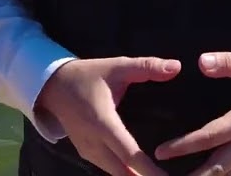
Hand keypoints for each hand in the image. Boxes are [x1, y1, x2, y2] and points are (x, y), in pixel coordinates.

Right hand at [35, 56, 180, 175]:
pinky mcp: (86, 154)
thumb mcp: (117, 66)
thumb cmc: (88, 76)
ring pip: (116, 174)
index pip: (129, 154)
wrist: (53, 86)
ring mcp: (88, 152)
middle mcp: (93, 143)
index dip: (149, 170)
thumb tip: (176, 67)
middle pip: (123, 172)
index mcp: (102, 122)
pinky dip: (126, 174)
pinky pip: (109, 170)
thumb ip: (146, 67)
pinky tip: (142, 174)